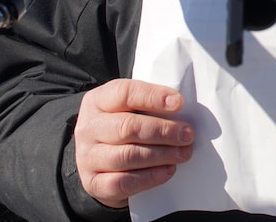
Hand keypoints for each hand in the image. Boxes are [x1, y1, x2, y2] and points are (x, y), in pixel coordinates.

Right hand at [74, 78, 194, 208]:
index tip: (178, 103)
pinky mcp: (94, 183)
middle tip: (187, 134)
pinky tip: (168, 170)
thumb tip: (180, 108)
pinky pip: (124, 182)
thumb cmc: (121, 129)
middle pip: (128, 127)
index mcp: (97, 101)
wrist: (97, 163)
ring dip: (162, 154)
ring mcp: (88, 157)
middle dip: (164, 130)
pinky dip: (151, 177)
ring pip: (128, 156)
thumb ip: (148, 106)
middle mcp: (89, 128)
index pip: (124, 93)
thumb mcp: (128, 109)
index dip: (153, 97)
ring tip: (183, 153)